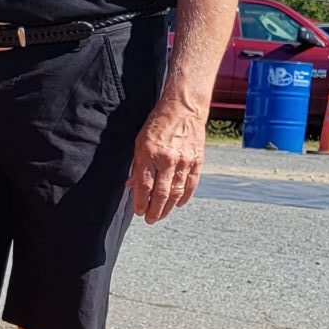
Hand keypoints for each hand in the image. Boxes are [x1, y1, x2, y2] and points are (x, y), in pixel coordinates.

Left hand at [130, 98, 206, 222]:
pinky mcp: (197, 160)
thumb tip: (130, 185)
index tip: (138, 211)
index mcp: (150, 154)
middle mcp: (167, 159)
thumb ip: (137, 166)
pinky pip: (191, 184)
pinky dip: (184, 197)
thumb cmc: (158, 124)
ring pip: (176, 192)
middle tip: (149, 219)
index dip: (141, 202)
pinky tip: (177, 205)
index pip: (144, 185)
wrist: (183, 108)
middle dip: (154, 210)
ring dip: (168, 207)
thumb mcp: (139, 142)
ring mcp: (184, 161)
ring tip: (161, 215)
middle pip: (161, 193)